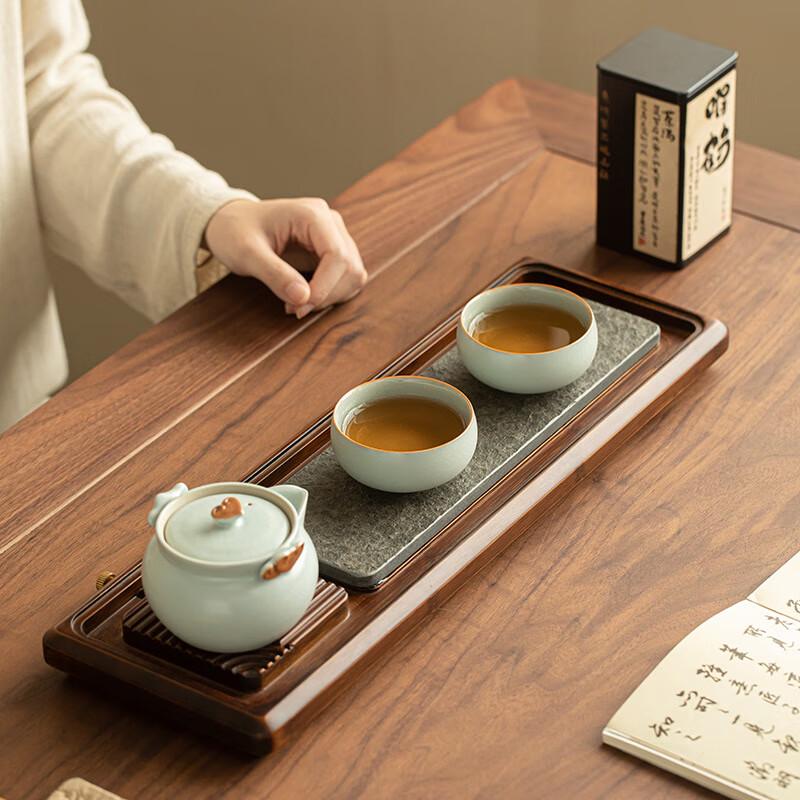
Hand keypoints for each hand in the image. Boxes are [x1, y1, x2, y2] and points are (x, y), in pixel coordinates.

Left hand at [204, 198, 366, 318]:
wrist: (233, 224)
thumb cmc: (236, 232)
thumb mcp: (247, 254)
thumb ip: (274, 274)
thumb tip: (304, 298)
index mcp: (312, 214)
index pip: (337, 255)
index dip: (324, 287)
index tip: (300, 308)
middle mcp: (331, 222)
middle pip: (350, 267)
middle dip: (326, 295)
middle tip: (294, 309)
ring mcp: (336, 236)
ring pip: (354, 275)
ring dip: (331, 297)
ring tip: (297, 304)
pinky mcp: (334, 252)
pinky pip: (347, 279)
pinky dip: (331, 295)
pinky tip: (306, 297)